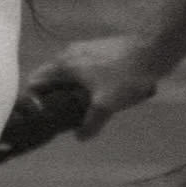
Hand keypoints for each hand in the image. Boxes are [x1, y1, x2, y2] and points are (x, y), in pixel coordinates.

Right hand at [26, 35, 158, 138]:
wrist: (151, 50)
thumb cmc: (124, 77)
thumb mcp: (106, 106)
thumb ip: (90, 124)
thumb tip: (80, 137)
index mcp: (64, 65)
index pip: (35, 82)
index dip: (33, 101)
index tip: (42, 116)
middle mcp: (69, 53)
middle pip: (51, 77)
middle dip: (53, 97)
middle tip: (62, 115)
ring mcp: (84, 48)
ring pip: (68, 72)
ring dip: (70, 89)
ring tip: (82, 107)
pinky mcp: (98, 49)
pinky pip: (82, 67)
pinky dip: (84, 81)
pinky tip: (100, 93)